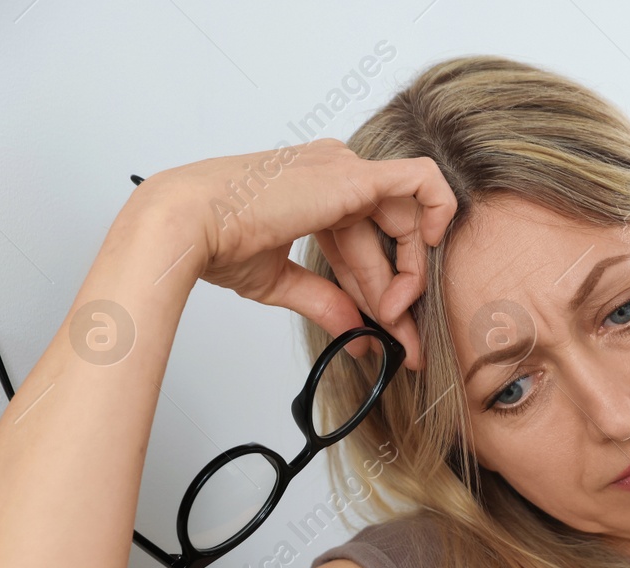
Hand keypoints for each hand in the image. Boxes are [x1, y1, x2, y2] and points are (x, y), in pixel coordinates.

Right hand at [131, 139, 456, 366]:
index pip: (365, 243)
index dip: (382, 291)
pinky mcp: (355, 176)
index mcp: (313, 193)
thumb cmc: (216, 242)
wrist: (189, 226)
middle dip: (401, 290)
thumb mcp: (282, 281)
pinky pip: (423, 180)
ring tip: (393, 316)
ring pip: (408, 220)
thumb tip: (359, 335)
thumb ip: (327, 302)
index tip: (389, 334)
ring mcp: (345, 169)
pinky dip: (440, 210)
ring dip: (409, 275)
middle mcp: (334, 174)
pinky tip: (435, 248)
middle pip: (391, 234)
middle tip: (400, 335)